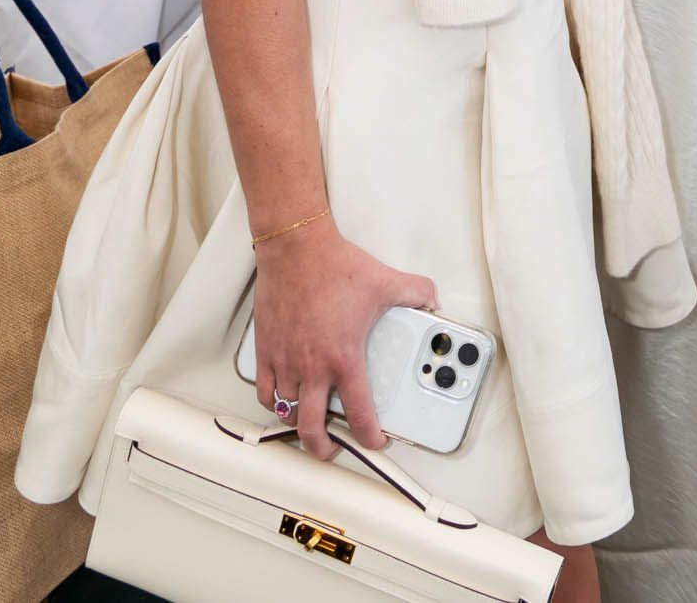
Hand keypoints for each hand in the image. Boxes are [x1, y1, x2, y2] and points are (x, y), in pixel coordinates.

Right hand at [252, 215, 434, 457]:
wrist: (296, 248)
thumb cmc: (334, 265)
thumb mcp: (384, 281)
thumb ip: (414, 293)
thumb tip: (432, 299)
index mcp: (344, 358)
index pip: (359, 413)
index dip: (369, 436)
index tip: (375, 440)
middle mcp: (312, 367)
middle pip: (311, 428)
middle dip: (323, 448)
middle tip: (331, 448)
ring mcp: (286, 360)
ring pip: (286, 411)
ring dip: (298, 422)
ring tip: (308, 423)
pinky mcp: (266, 349)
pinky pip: (264, 390)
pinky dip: (272, 401)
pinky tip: (280, 398)